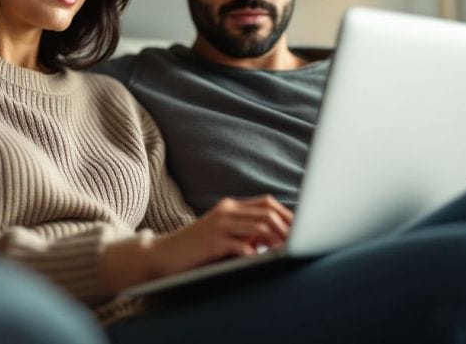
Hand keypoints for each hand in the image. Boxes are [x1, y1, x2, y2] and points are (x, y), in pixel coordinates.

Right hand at [147, 195, 293, 278]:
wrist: (163, 255)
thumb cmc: (197, 250)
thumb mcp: (223, 236)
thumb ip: (246, 233)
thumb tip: (276, 239)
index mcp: (230, 207)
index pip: (267, 204)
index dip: (287, 216)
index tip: (302, 230)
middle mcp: (226, 211)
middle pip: (267, 212)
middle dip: (287, 228)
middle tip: (300, 243)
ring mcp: (219, 225)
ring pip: (258, 227)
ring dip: (277, 240)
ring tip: (287, 253)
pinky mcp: (212, 242)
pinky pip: (240, 245)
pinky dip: (255, 252)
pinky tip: (263, 261)